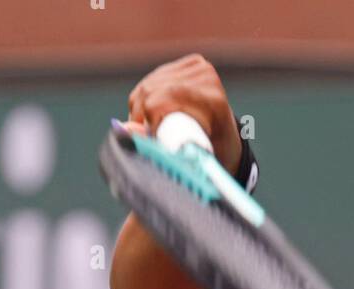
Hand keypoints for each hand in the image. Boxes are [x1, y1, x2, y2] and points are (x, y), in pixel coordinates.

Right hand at [126, 53, 242, 177]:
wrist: (227, 139)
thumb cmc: (210, 156)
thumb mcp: (187, 159)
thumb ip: (160, 148)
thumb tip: (125, 130)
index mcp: (214, 103)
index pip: (165, 98)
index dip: (148, 118)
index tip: (149, 138)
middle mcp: (208, 78)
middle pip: (153, 90)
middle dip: (140, 115)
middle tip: (145, 136)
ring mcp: (200, 67)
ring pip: (148, 85)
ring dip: (139, 108)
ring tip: (148, 128)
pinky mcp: (191, 63)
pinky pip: (152, 79)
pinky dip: (143, 98)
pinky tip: (150, 112)